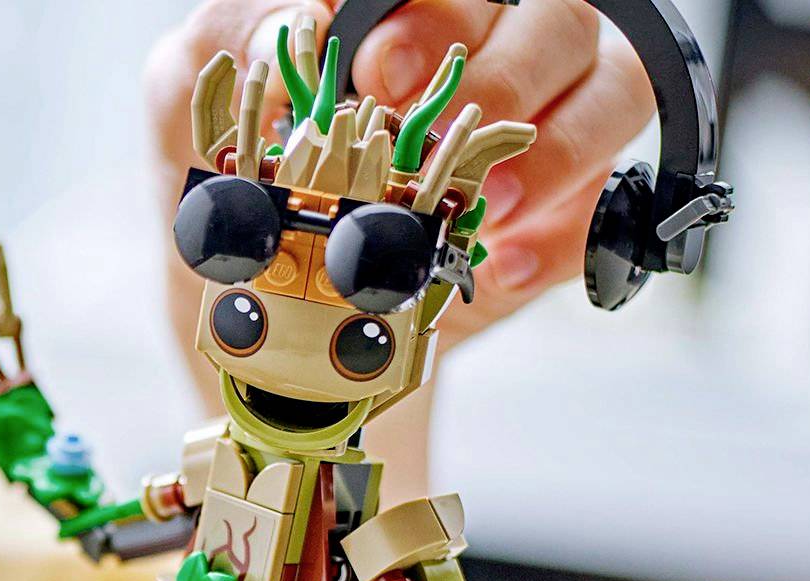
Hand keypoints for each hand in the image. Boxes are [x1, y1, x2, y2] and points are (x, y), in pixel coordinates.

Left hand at [147, 0, 658, 343]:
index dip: (436, 13)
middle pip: (556, 16)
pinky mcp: (567, 208)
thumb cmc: (242, 187)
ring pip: (612, 87)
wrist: (273, 320)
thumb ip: (230, 38)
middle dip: (497, 73)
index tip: (379, 66)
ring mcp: (546, 122)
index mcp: (415, 7)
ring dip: (553, 149)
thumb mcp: (196, 102)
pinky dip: (555, 239)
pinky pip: (603, 203)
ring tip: (483, 208)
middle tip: (426, 135)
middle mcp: (496, 45)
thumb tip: (286, 24)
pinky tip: (498, 267)